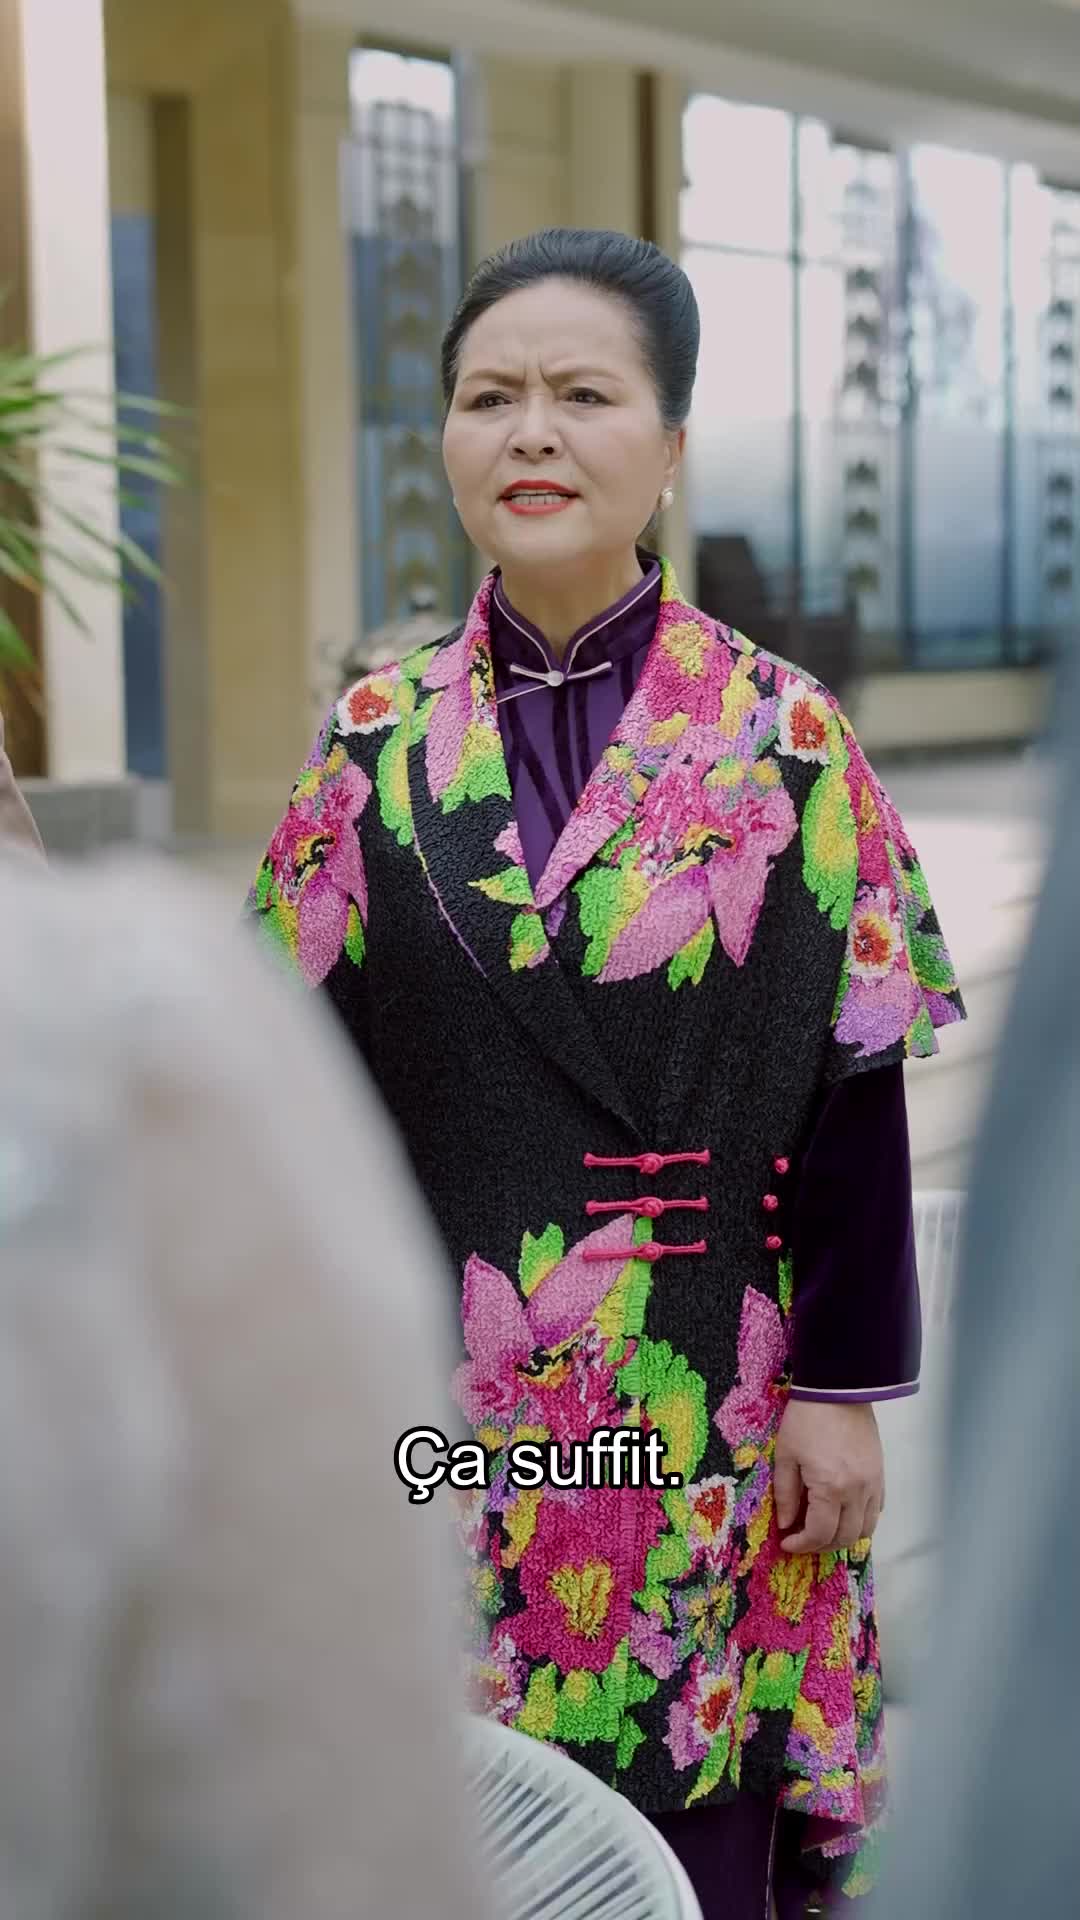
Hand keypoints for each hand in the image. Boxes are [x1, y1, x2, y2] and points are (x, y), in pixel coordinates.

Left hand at [773, 1399, 883, 1554]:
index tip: (787, 1542)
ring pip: (866, 1529)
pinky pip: (877, 1510)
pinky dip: (862, 1520)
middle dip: (821, 1545)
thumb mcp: (786, 1455)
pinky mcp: (880, 1474)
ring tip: (824, 1530)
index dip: (802, 1544)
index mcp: (830, 1488)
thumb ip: (786, 1494)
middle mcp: (857, 1492)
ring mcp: (873, 1484)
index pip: (820, 1534)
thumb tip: (786, 1523)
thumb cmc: (807, 1418)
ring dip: (844, 1536)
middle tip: (803, 1539)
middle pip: (845, 1537)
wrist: (838, 1389)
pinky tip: (844, 1513)